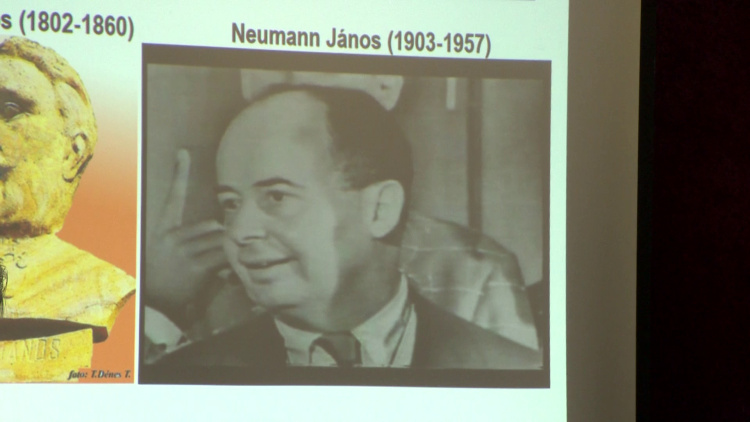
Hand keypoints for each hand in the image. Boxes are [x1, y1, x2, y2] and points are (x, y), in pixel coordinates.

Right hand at [145, 150, 227, 327]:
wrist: (151, 303)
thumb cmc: (162, 277)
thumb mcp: (167, 253)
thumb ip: (189, 240)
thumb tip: (218, 229)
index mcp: (165, 230)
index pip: (173, 196)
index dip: (179, 174)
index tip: (183, 152)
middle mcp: (172, 237)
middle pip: (212, 227)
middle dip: (225, 238)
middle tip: (233, 248)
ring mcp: (183, 252)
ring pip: (219, 242)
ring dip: (228, 252)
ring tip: (231, 262)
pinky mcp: (194, 267)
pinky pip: (221, 259)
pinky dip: (229, 265)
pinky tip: (230, 273)